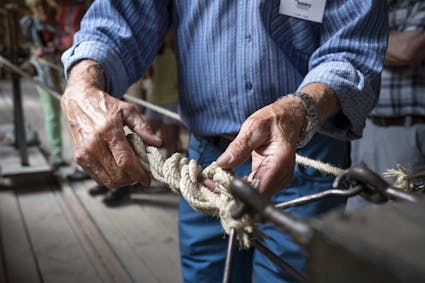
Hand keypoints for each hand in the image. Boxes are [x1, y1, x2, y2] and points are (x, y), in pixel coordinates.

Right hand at [61, 60, 160, 187]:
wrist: (78, 101)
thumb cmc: (104, 105)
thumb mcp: (128, 110)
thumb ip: (143, 127)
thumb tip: (157, 143)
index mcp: (107, 130)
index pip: (125, 161)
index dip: (138, 174)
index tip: (147, 179)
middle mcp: (93, 144)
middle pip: (117, 175)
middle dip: (132, 179)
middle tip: (140, 174)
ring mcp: (84, 153)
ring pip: (107, 181)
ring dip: (122, 181)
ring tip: (129, 172)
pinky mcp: (79, 158)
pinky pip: (97, 178)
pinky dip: (110, 178)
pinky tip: (117, 169)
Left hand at [216, 97, 306, 197]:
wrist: (289, 119)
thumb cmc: (274, 120)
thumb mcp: (254, 127)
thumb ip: (239, 146)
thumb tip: (222, 163)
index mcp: (280, 162)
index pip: (260, 189)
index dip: (239, 193)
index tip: (218, 188)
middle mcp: (282, 176)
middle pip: (257, 197)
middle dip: (232, 194)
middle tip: (210, 185)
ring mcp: (278, 180)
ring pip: (255, 196)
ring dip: (234, 192)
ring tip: (214, 183)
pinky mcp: (271, 181)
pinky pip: (255, 189)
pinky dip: (240, 187)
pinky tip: (225, 181)